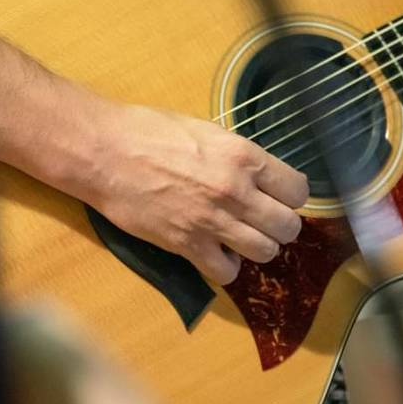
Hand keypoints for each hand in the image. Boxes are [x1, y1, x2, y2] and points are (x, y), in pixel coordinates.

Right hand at [83, 102, 308, 284]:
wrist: (105, 153)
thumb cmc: (148, 131)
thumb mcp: (205, 130)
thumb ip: (236, 156)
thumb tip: (255, 175)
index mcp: (243, 156)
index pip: (297, 190)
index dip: (290, 196)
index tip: (278, 197)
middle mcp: (236, 191)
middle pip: (288, 226)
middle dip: (279, 226)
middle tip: (261, 221)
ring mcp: (212, 221)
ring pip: (265, 252)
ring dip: (256, 248)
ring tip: (240, 239)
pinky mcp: (187, 245)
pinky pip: (226, 272)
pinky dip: (225, 267)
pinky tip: (215, 253)